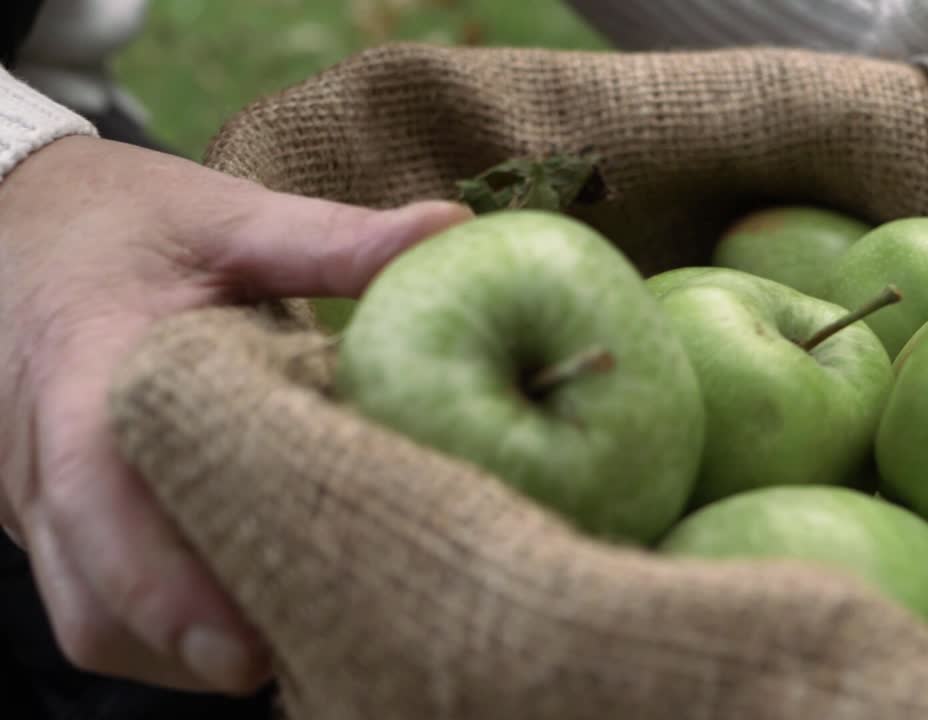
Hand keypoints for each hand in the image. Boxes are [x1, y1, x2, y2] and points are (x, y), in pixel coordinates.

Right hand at [0, 136, 470, 693]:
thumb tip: (453, 231)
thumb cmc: (131, 226)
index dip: (166, 589)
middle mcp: (43, 463)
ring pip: (95, 620)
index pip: (101, 501)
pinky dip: (166, 626)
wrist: (22, 227)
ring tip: (297, 633)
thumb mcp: (229, 221)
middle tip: (312, 648)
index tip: (248, 648)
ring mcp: (36, 502)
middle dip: (195, 643)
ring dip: (183, 647)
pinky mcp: (55, 521)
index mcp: (84, 378)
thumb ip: (332, 240)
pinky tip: (251, 606)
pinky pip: (96, 603)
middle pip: (97, 600)